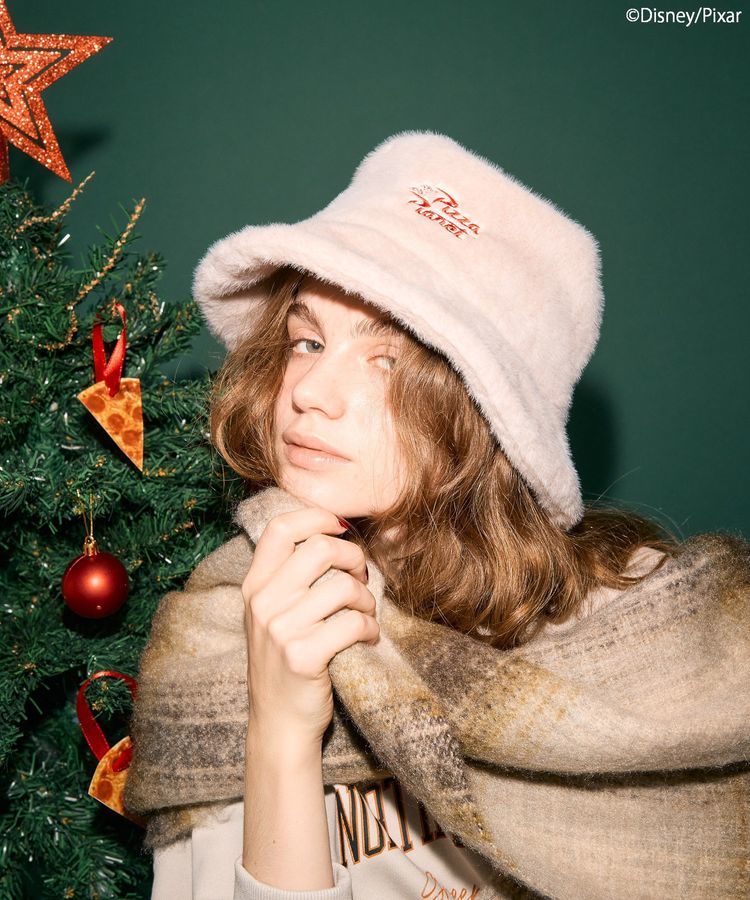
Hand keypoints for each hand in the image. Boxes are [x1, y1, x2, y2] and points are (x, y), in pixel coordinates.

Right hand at [241, 507, 378, 746]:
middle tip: (362, 579)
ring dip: (366, 600)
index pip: (281, 528)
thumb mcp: (273, 614)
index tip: (341, 528)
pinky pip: (354, 623)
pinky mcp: (303, 656)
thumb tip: (334, 533)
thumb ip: (291, 576)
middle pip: (321, 548)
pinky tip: (367, 639)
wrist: (278, 723)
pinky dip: (370, 629)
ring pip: (344, 586)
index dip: (317, 517)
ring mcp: (281, 630)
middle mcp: (263, 602)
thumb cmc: (285, 662)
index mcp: (255, 585)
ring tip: (365, 615)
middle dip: (354, 559)